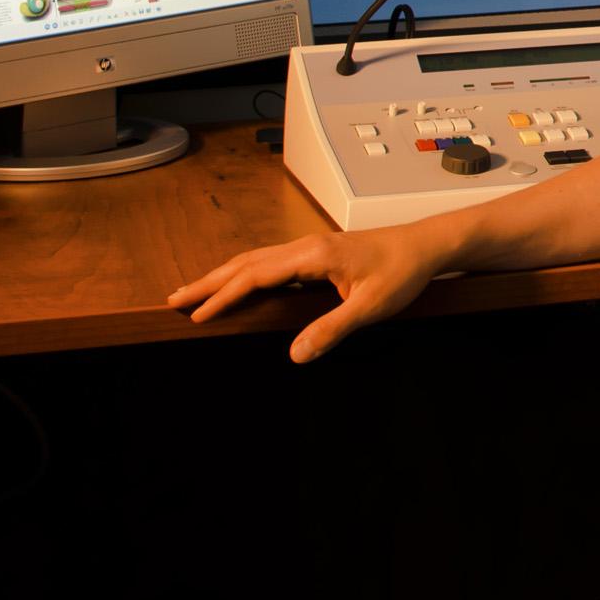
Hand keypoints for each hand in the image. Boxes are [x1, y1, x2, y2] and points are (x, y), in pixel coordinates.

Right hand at [165, 222, 453, 362]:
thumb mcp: (370, 306)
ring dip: (223, 275)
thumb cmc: (403, 271)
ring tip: (194, 292)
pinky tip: (239, 285)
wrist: (427, 245)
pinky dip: (245, 273)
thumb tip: (294, 355)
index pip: (255, 276)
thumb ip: (332, 329)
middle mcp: (306, 247)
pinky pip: (271, 262)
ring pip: (256, 259)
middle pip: (245, 263)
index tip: (195, 315)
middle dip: (208, 282)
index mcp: (313, 256)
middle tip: (173, 300)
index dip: (222, 296)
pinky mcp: (318, 253)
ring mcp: (311, 248)